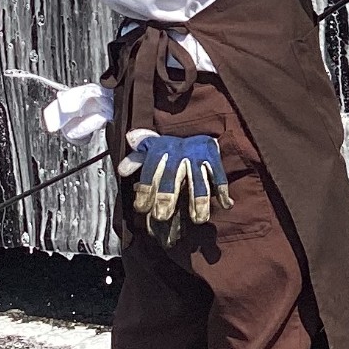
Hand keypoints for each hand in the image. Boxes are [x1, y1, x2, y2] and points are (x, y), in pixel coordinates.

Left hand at [118, 132, 232, 241]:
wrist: (200, 129)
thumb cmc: (171, 148)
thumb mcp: (151, 148)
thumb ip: (136, 159)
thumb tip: (122, 169)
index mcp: (161, 150)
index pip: (150, 172)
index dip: (145, 191)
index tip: (141, 209)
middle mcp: (179, 154)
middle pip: (171, 177)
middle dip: (166, 197)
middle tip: (161, 216)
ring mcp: (198, 157)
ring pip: (198, 181)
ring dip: (198, 201)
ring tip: (198, 219)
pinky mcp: (214, 159)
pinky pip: (219, 177)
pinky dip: (224, 191)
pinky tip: (227, 205)